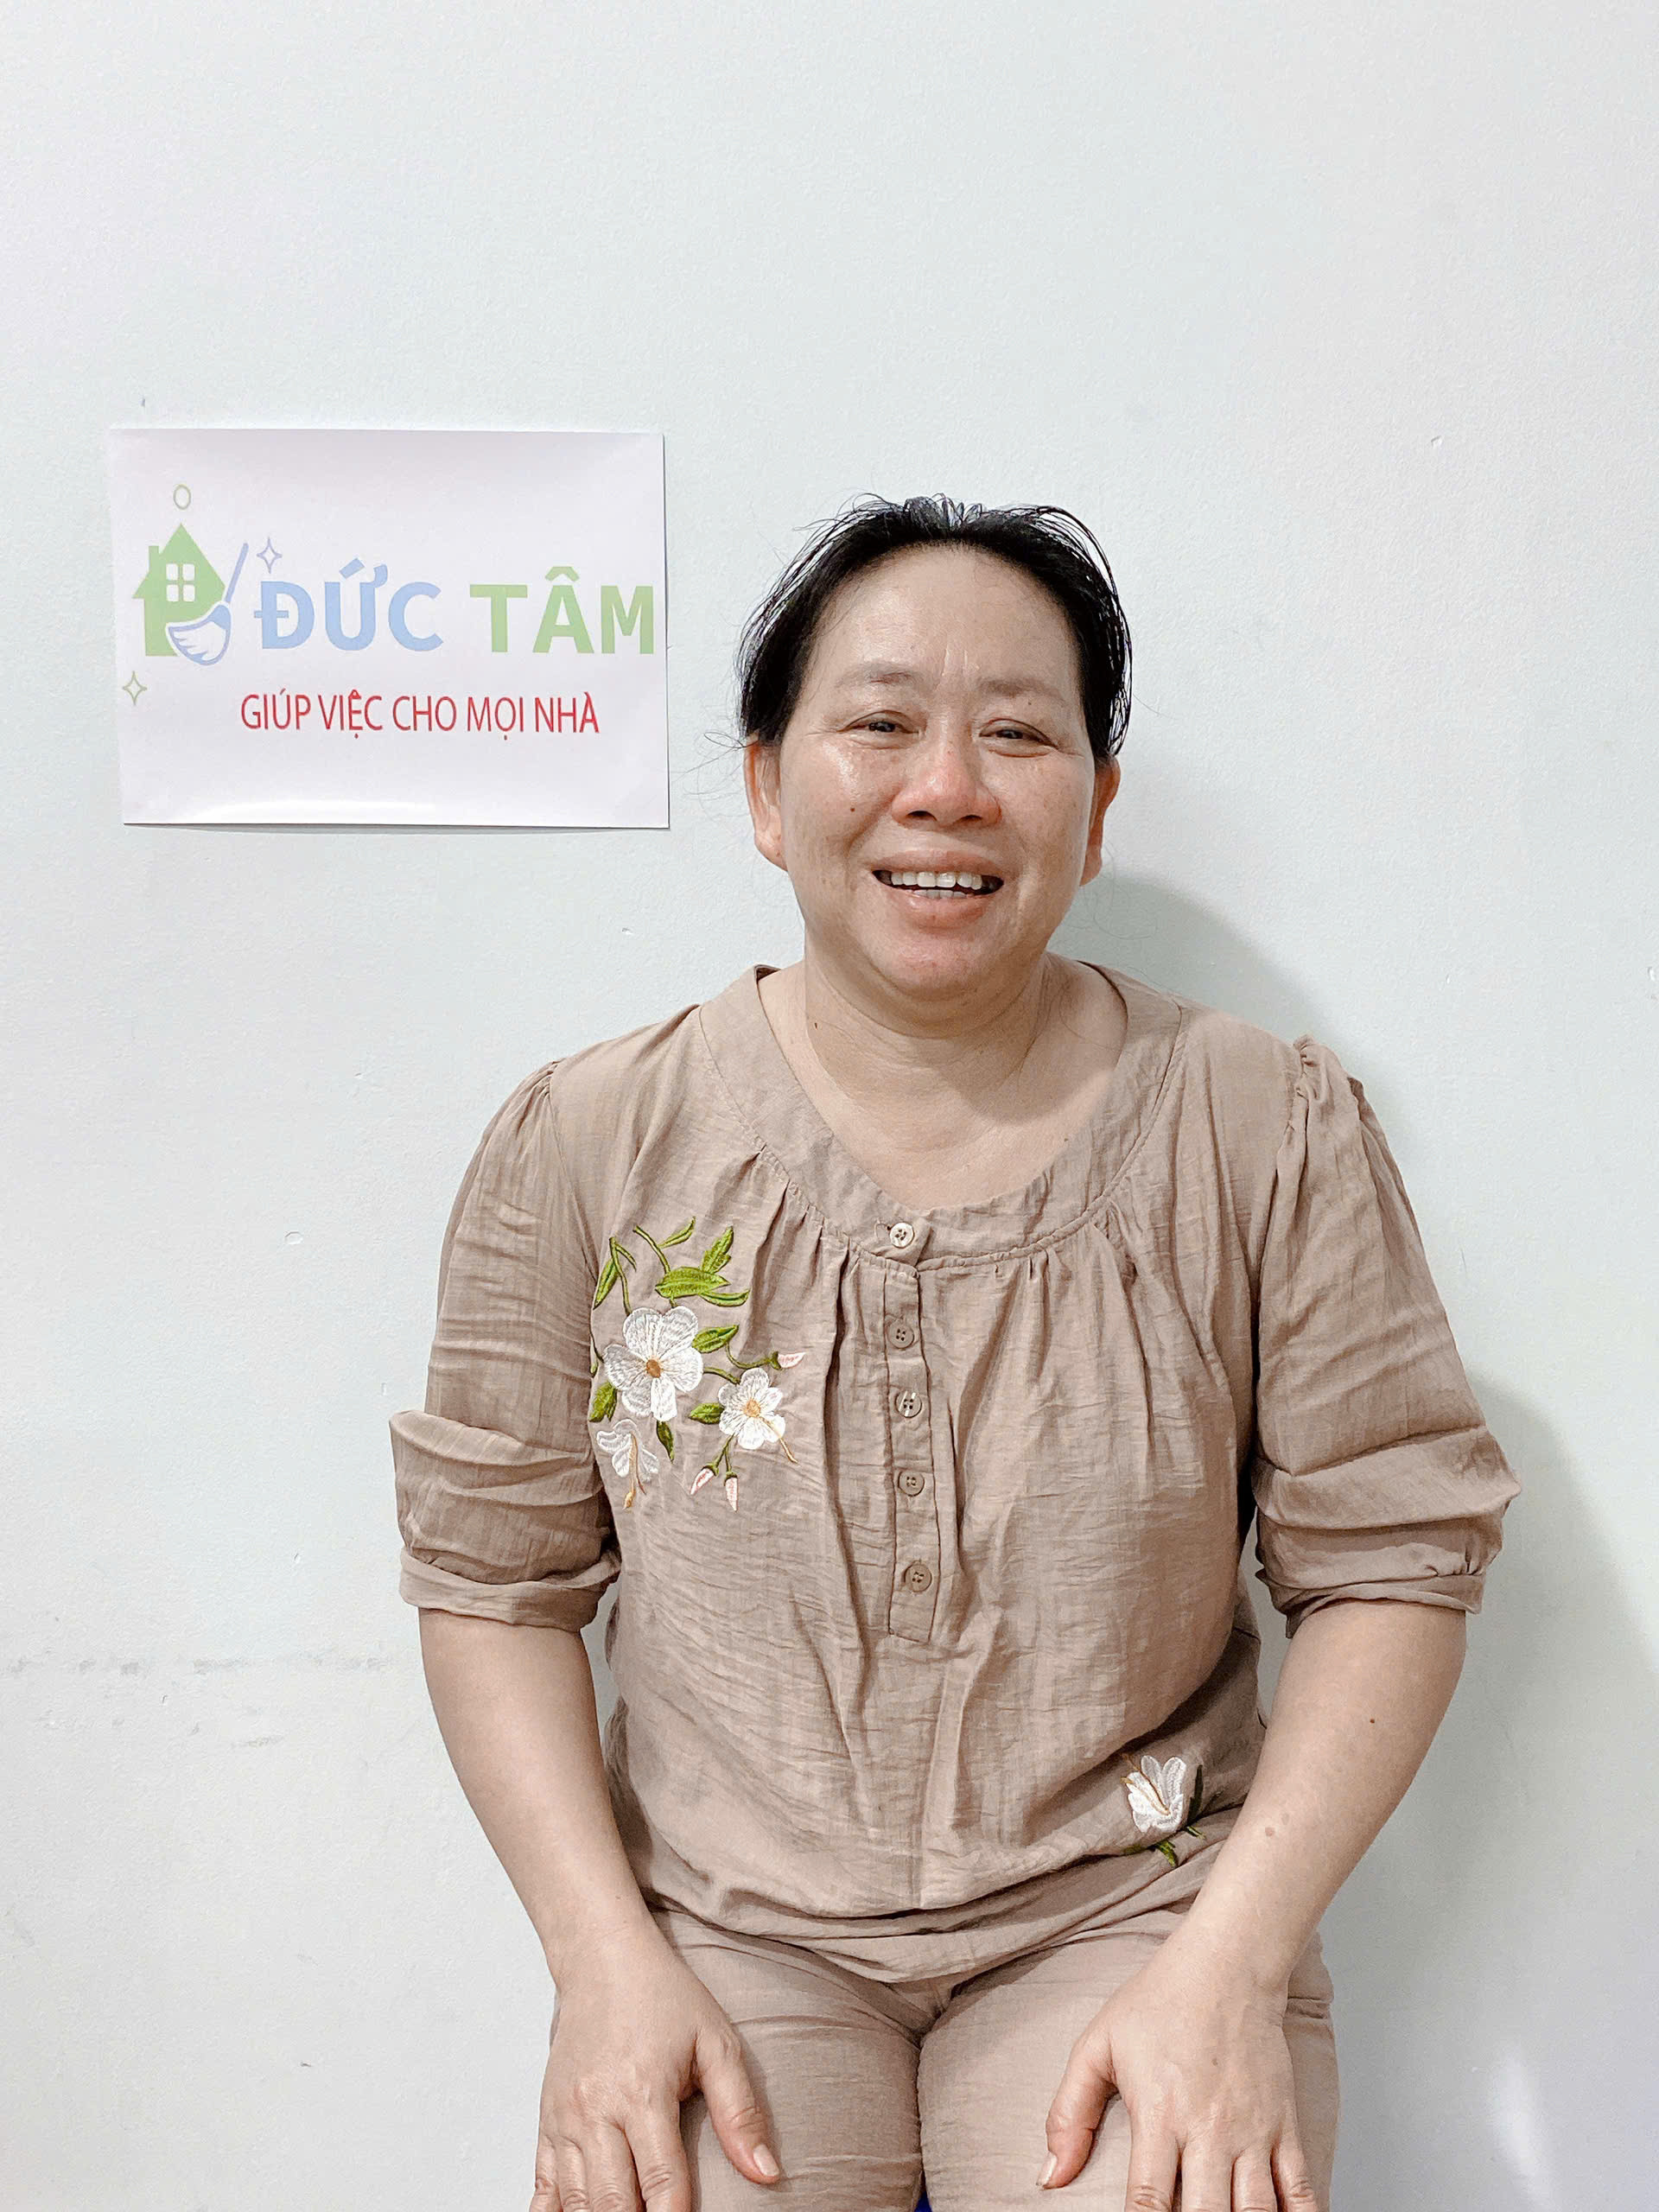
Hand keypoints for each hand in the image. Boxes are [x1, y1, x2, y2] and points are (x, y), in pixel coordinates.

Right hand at [531, 1923, 779, 2211]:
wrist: (601, 1957)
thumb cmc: (663, 1996)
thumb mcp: (715, 2041)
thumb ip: (740, 2110)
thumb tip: (766, 2172)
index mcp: (642, 2091)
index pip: (661, 2179)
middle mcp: (596, 2109)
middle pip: (613, 2201)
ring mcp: (564, 2119)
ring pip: (575, 2201)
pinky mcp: (546, 2122)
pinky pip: (542, 2188)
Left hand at [1039, 1942, 1319, 2210]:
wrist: (1227, 1965)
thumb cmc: (1159, 2003)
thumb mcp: (1098, 2045)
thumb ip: (1070, 2113)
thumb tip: (1050, 2177)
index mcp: (1160, 2113)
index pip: (1149, 2200)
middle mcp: (1210, 2130)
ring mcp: (1253, 2131)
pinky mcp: (1286, 2126)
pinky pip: (1302, 2192)